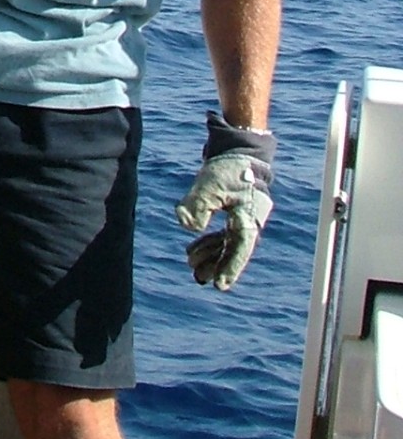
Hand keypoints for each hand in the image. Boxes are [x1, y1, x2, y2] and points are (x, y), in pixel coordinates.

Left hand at [175, 112, 276, 290]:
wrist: (238, 152)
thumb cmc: (227, 168)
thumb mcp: (209, 184)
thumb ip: (198, 205)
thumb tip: (190, 228)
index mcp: (248, 215)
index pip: (240, 247)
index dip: (230, 267)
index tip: (220, 286)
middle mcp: (249, 221)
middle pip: (233, 250)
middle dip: (217, 266)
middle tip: (198, 277)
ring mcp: (243, 219)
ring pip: (227, 244)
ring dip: (211, 255)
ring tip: (191, 263)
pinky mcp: (234, 214)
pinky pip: (223, 235)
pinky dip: (210, 243)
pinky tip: (193, 250)